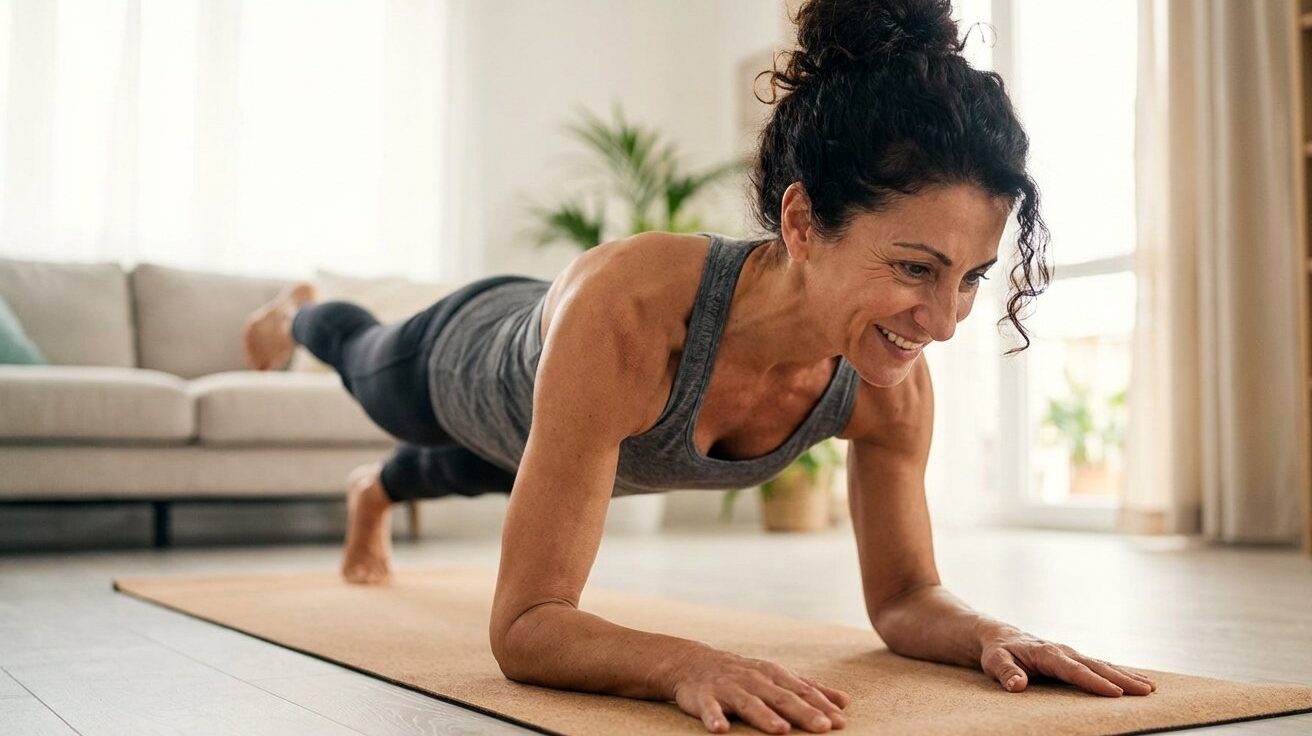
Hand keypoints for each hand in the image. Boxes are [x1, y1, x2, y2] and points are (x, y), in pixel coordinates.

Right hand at [670, 645, 849, 733]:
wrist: (694, 662)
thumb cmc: (743, 674)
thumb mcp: (777, 677)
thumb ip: (808, 689)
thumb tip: (844, 701)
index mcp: (774, 676)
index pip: (803, 691)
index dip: (822, 706)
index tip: (840, 722)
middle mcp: (754, 681)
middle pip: (782, 698)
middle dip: (803, 712)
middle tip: (823, 727)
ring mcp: (729, 688)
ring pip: (750, 703)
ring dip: (765, 717)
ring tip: (781, 730)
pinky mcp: (705, 697)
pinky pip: (709, 709)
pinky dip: (714, 718)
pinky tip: (721, 730)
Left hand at [977, 624, 1157, 696]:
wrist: (999, 636)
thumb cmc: (997, 652)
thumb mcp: (995, 661)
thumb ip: (1006, 672)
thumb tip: (1017, 684)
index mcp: (1046, 653)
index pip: (1073, 670)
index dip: (1094, 682)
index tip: (1116, 694)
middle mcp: (1063, 651)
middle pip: (1096, 666)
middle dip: (1122, 679)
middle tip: (1146, 691)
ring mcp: (1071, 654)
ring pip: (1103, 665)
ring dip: (1127, 676)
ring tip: (1150, 688)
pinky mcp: (1075, 659)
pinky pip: (1100, 666)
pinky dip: (1120, 673)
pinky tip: (1137, 681)